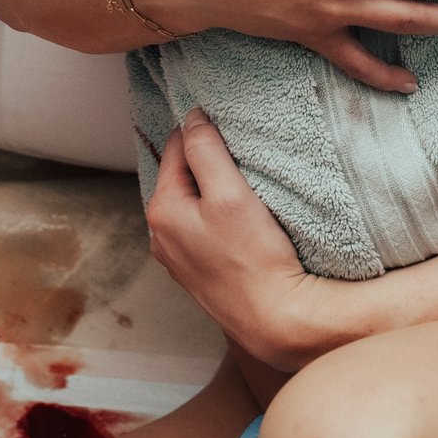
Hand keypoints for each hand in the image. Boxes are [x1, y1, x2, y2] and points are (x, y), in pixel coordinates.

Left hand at [147, 109, 346, 370]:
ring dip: (214, 189)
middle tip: (242, 154)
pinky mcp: (200, 273)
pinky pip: (204, 228)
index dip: (202, 130)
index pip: (175, 147)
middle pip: (182, 176)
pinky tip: (243, 219)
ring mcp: (179, 258)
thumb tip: (191, 117)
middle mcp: (161, 235)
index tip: (229, 125)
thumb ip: (205, 150)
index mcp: (161, 210)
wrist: (276, 319)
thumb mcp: (229, 192)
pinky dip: (219, 215)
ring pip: (193, 203)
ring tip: (246, 184)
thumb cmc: (253, 257)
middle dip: (206, 162)